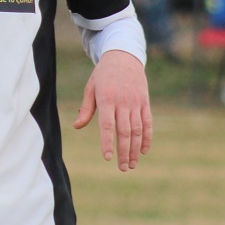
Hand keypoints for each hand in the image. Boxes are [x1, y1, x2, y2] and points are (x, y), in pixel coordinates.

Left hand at [74, 50, 152, 171]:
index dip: (108, 142)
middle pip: (125, 131)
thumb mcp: (91, 88)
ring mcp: (136, 102)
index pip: (107, 125)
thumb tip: (77, 126)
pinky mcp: (145, 102)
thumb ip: (86, 109)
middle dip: (124, 151)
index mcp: (107, 99)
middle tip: (123, 168)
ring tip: (132, 164)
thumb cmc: (103, 74)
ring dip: (135, 149)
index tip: (107, 157)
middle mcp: (123, 102)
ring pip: (137, 130)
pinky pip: (148, 123)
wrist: (124, 57)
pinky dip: (147, 137)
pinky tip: (144, 151)